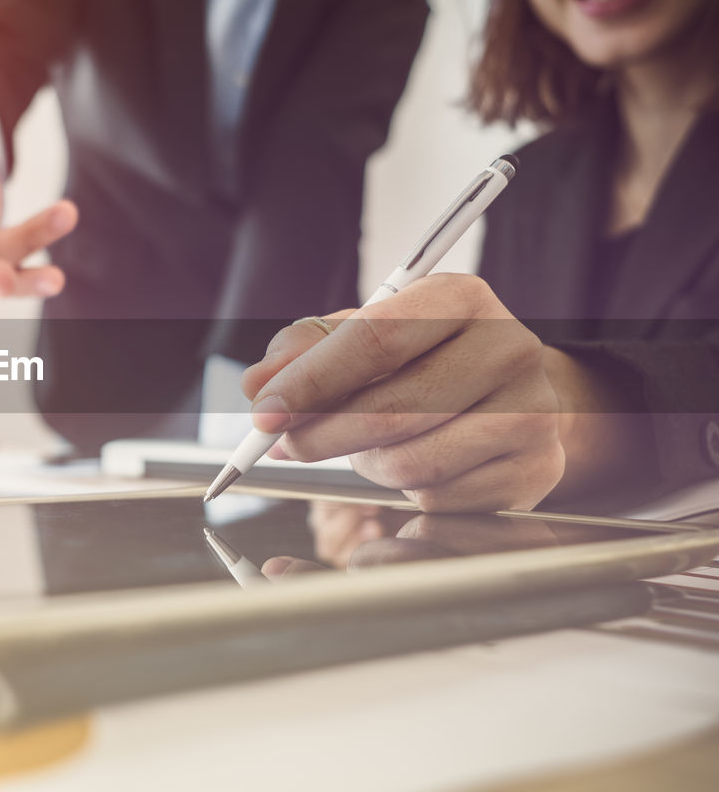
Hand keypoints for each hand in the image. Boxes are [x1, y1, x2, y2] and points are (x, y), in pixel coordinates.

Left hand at [240, 275, 566, 512]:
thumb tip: (258, 385)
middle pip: (390, 410)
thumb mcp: (359, 333)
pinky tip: (413, 463)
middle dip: (319, 436)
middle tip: (285, 446)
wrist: (507, 393)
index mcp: (460, 297)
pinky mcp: (536, 470)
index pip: (375, 339)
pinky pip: (438, 498)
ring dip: (365, 465)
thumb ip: (302, 350)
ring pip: (410, 463)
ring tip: (364, 446)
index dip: (310, 382)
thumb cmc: (420, 358)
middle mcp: (509, 347)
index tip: (264, 415)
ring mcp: (533, 412)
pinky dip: (405, 490)